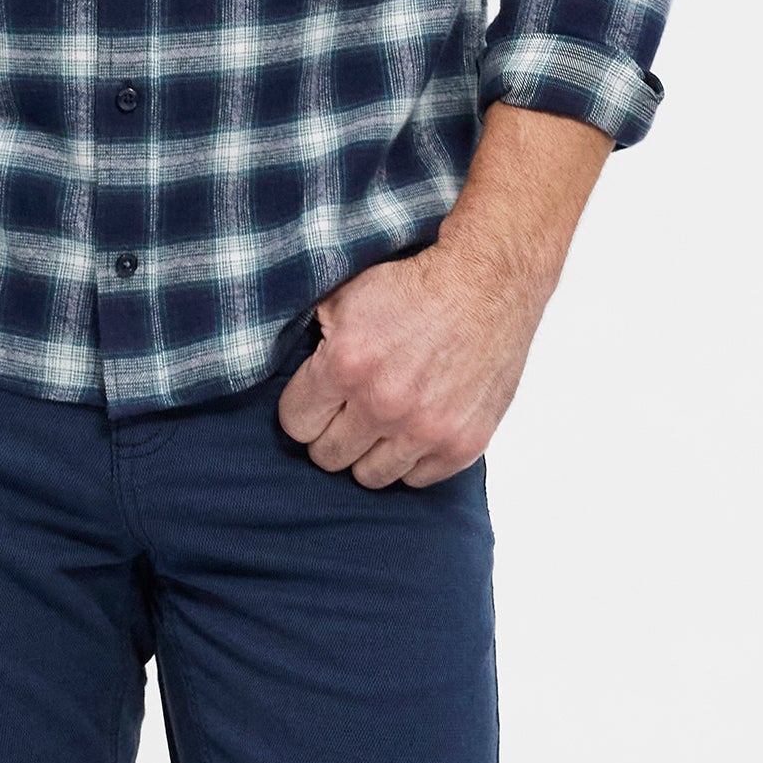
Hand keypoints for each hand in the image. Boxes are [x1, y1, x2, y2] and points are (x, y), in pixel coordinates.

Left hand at [276, 222, 551, 488]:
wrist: (489, 283)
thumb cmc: (416, 286)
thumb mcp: (345, 295)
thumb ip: (309, 338)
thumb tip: (273, 365)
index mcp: (347, 365)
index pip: (296, 425)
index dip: (305, 409)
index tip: (320, 397)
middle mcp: (384, 404)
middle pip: (328, 457)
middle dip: (332, 432)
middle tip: (349, 409)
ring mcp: (426, 429)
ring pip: (370, 476)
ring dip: (370, 450)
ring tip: (382, 421)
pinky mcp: (463, 444)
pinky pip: (416, 479)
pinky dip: (412, 458)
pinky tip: (414, 427)